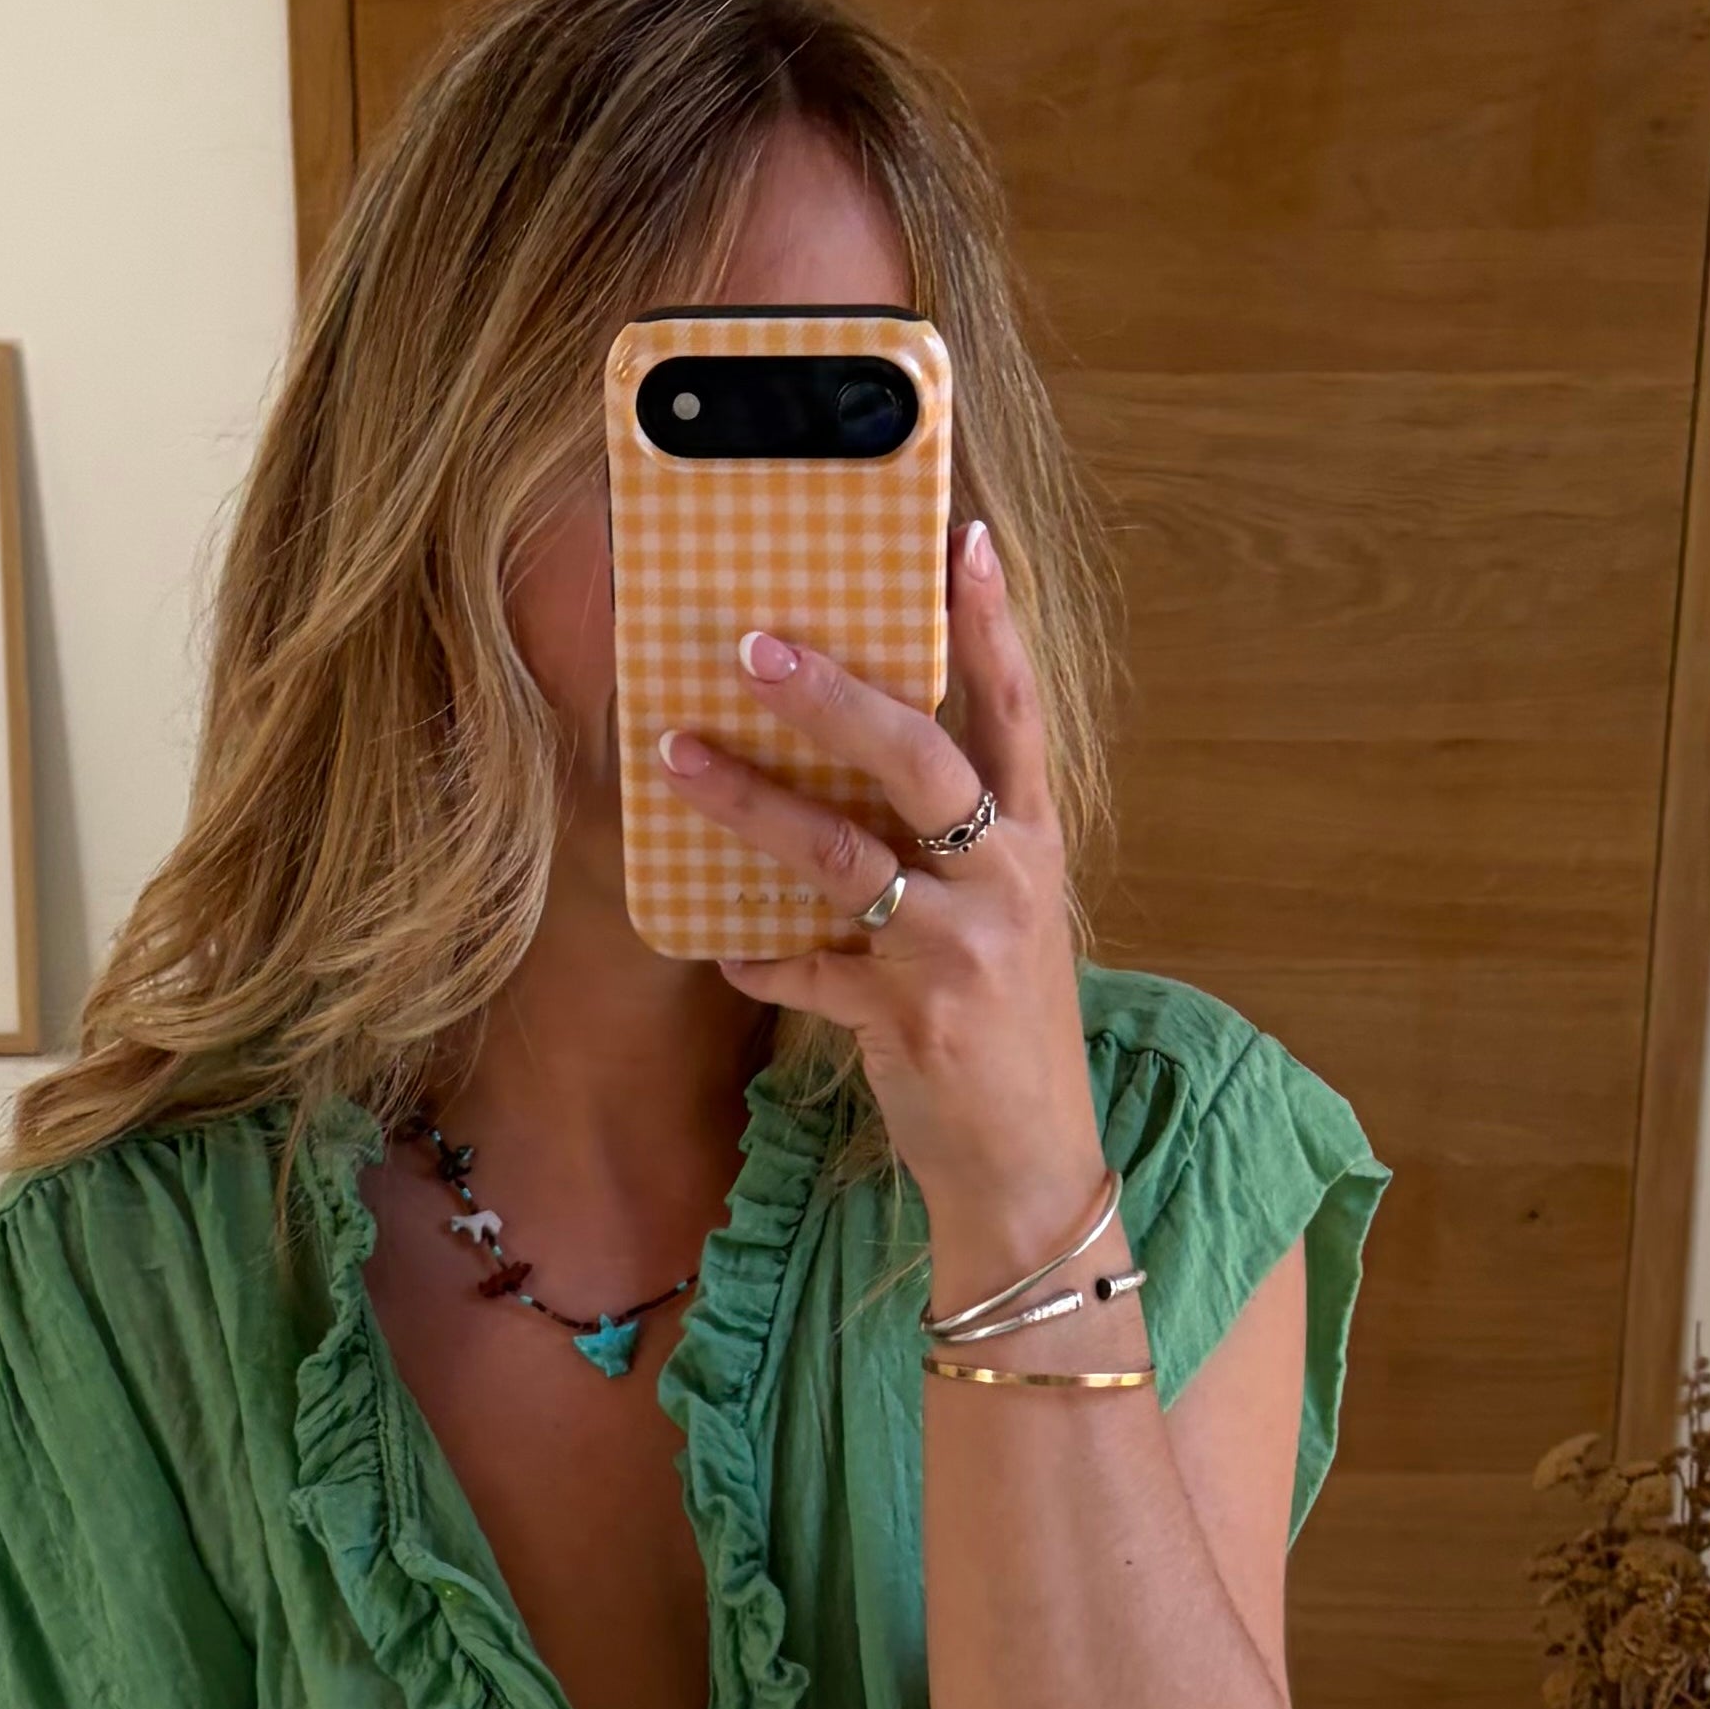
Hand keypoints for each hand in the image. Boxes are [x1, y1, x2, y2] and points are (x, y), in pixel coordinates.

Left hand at [657, 520, 1103, 1303]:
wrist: (1031, 1169)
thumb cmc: (1003, 1035)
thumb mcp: (1001, 925)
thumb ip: (947, 850)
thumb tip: (843, 774)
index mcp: (1033, 842)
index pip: (1015, 711)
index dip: (991, 625)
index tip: (962, 538)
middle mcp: (1004, 879)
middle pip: (915, 755)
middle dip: (828, 694)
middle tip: (751, 643)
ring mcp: (958, 947)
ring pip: (838, 852)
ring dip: (748, 801)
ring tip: (676, 757)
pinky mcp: (907, 1016)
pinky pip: (807, 969)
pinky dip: (759, 957)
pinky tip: (721, 944)